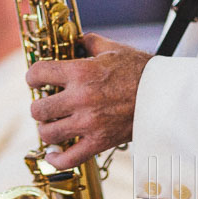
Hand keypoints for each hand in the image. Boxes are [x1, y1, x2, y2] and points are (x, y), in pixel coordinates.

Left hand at [25, 33, 151, 169]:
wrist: (164, 97)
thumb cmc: (141, 71)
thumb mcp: (113, 48)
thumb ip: (90, 42)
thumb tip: (76, 40)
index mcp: (81, 72)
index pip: (39, 74)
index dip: (32, 77)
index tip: (36, 80)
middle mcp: (81, 98)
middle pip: (38, 108)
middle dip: (39, 105)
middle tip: (46, 104)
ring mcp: (89, 123)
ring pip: (48, 133)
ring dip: (46, 129)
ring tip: (52, 124)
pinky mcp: (99, 142)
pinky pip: (69, 158)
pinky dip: (56, 158)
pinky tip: (53, 152)